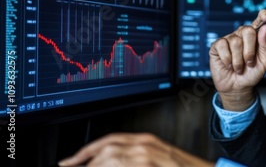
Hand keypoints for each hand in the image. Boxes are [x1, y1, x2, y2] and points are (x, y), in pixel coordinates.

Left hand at [58, 132, 213, 166]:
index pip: (109, 140)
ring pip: (112, 159)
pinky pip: (126, 165)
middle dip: (86, 162)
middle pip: (106, 149)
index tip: (70, 161)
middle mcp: (146, 146)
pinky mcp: (154, 165)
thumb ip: (134, 157)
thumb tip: (107, 161)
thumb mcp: (156, 157)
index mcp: (146, 141)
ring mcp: (150, 157)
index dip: (86, 151)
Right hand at [209, 9, 265, 110]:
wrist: (238, 87)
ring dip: (239, 60)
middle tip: (249, 62)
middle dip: (250, 50)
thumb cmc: (252, 73)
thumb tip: (265, 27)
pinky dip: (228, 60)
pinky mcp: (217, 45)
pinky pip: (223, 46)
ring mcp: (229, 39)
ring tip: (239, 68)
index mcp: (255, 36)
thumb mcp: (265, 62)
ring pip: (236, 42)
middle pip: (248, 30)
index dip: (263, 15)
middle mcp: (242, 34)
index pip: (259, 21)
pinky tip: (229, 65)